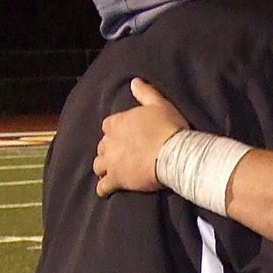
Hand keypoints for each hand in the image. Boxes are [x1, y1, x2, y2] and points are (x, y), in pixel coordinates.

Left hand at [93, 78, 188, 196]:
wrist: (174, 154)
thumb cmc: (168, 128)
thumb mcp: (159, 104)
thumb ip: (145, 93)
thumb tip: (134, 81)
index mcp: (118, 122)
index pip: (108, 126)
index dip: (115, 132)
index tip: (123, 136)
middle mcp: (110, 141)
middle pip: (102, 146)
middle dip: (108, 151)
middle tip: (120, 156)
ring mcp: (111, 162)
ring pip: (98, 166)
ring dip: (103, 168)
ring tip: (110, 172)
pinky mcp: (116, 179)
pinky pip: (103, 187)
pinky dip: (103, 189)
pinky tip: (105, 191)